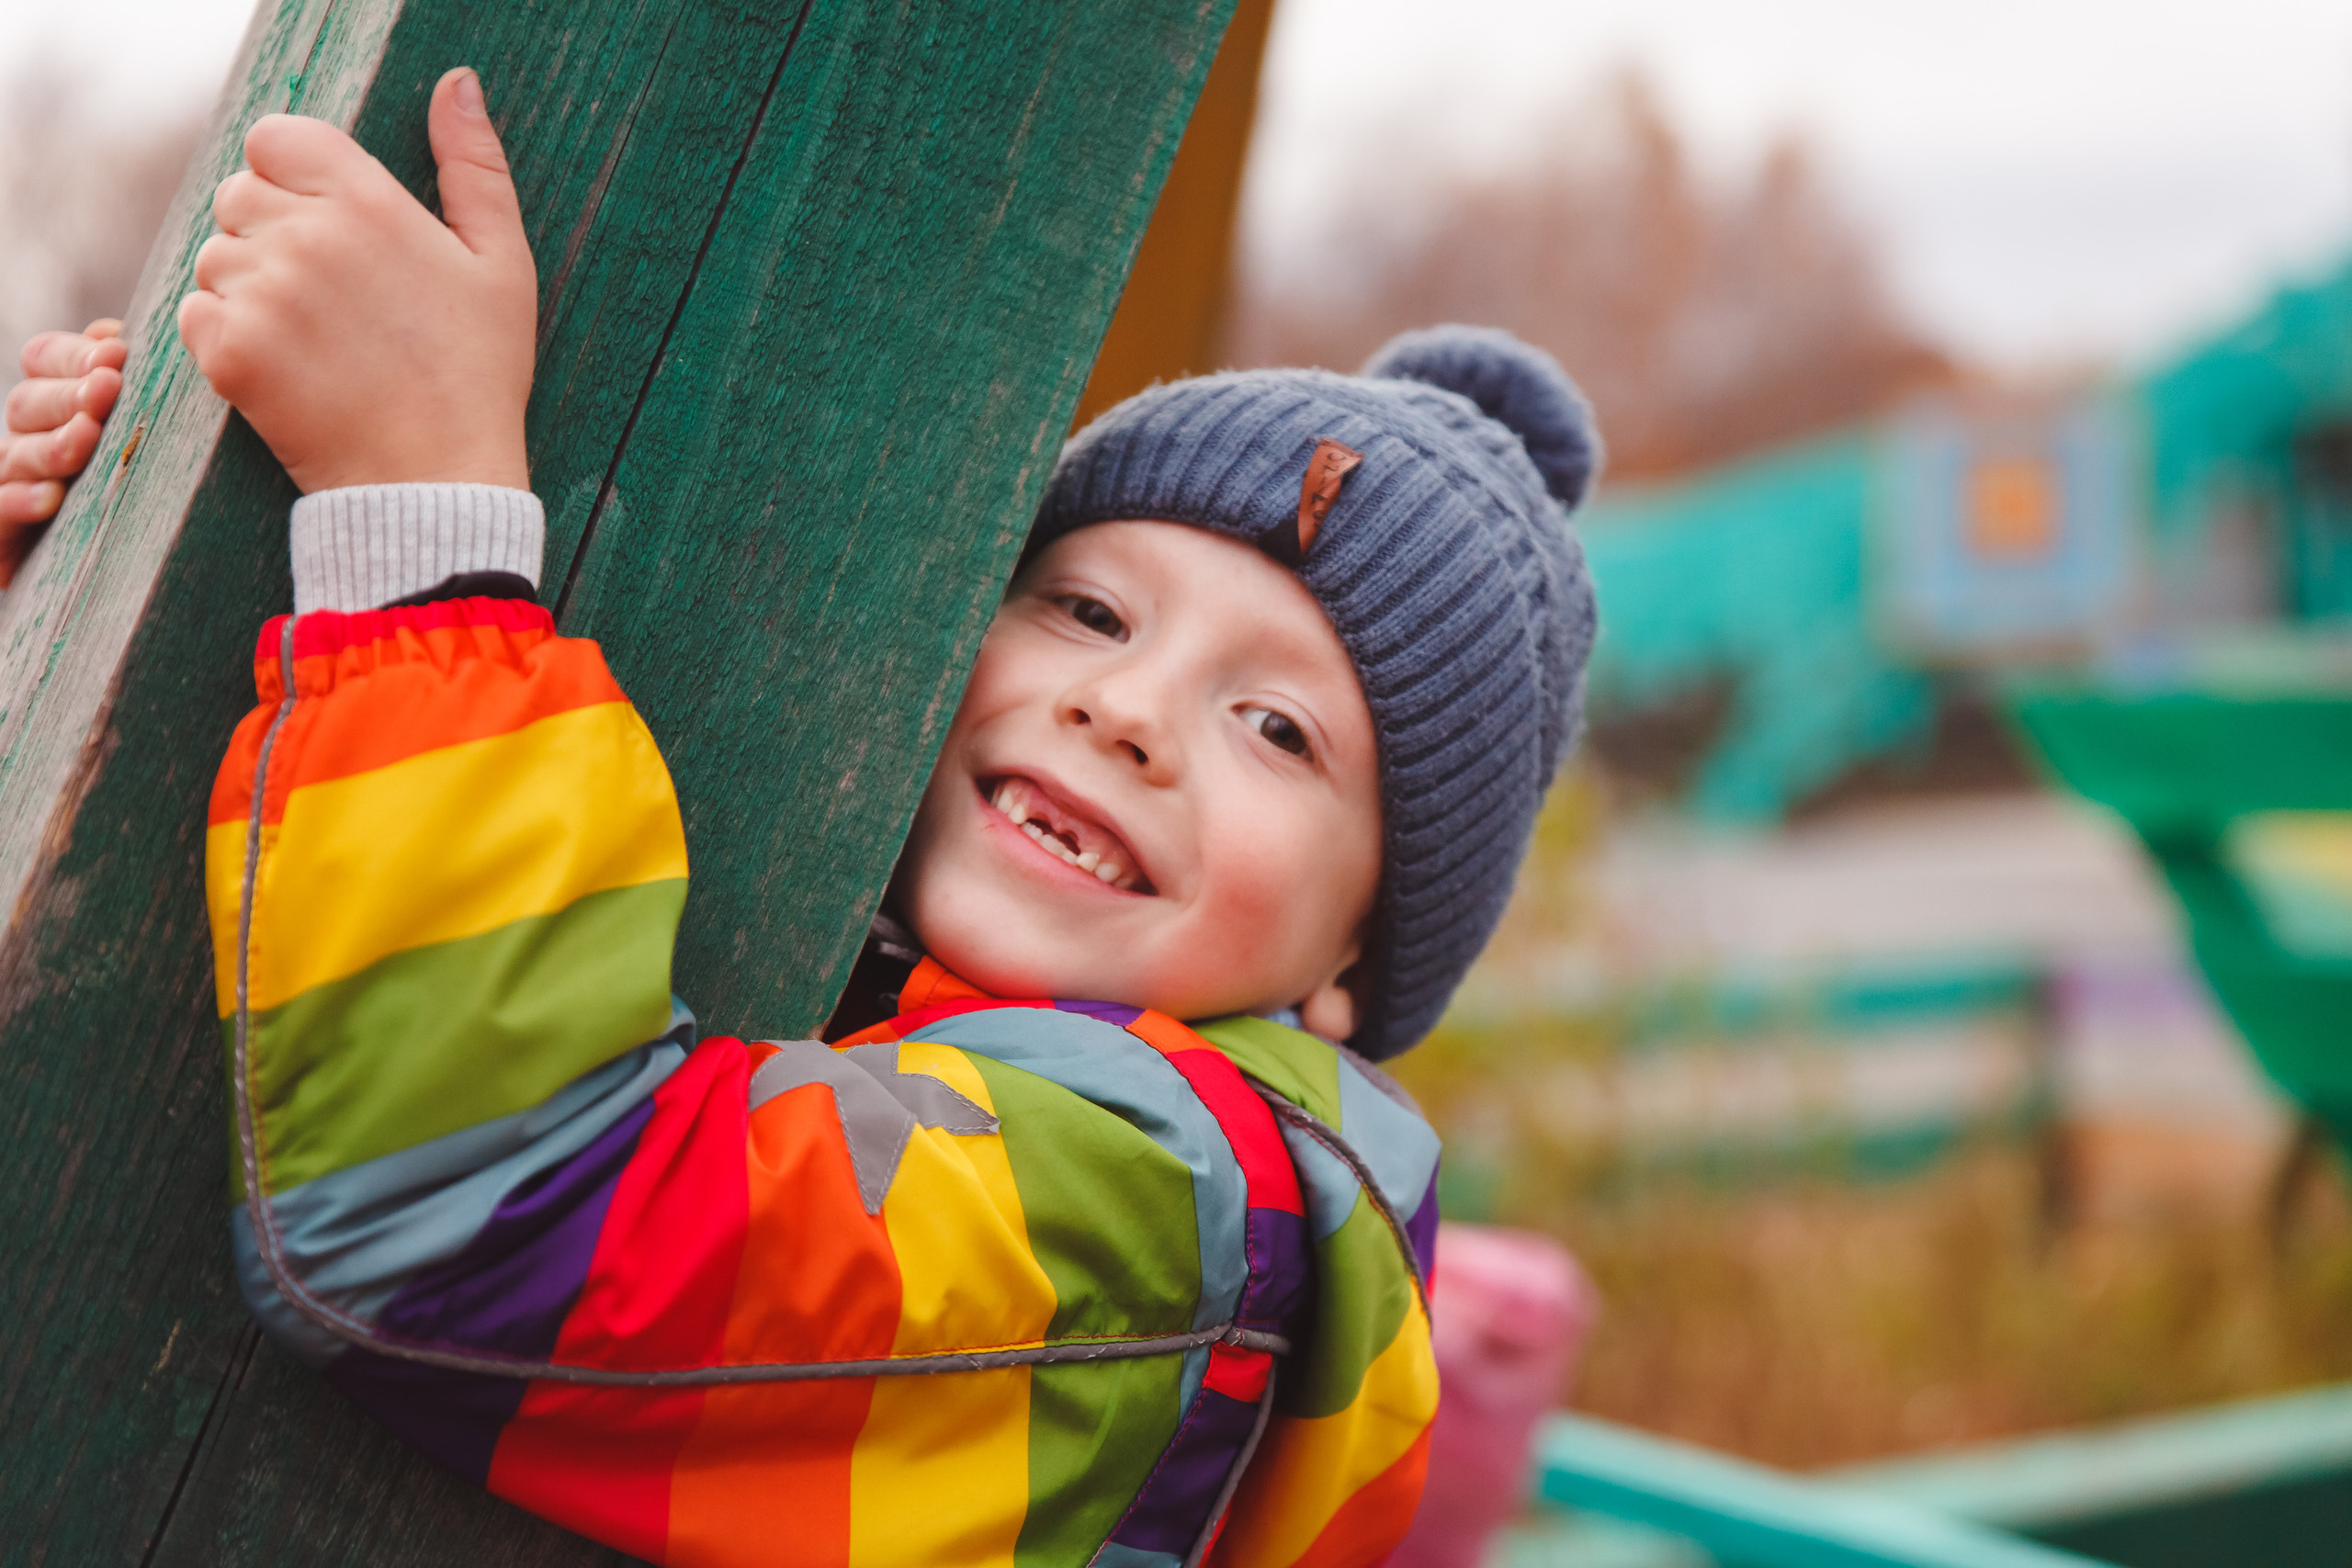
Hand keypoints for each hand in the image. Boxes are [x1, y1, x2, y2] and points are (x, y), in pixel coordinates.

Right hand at [0, 320, 127, 585]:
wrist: (121, 598)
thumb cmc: (150, 501)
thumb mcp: (151, 441)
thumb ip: (140, 391)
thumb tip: (115, 334)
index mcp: (59, 405)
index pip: (44, 358)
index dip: (74, 352)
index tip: (118, 352)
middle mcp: (30, 439)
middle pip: (28, 401)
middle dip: (69, 393)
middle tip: (108, 388)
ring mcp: (13, 485)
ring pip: (16, 453)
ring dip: (53, 443)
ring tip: (87, 437)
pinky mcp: (3, 536)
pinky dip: (19, 502)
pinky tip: (50, 498)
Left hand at [177, 67, 536, 494]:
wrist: (438, 482)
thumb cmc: (477, 373)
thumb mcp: (502, 264)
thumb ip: (474, 166)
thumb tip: (456, 83)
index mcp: (369, 201)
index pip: (274, 138)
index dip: (291, 176)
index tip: (326, 226)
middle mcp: (307, 236)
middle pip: (237, 195)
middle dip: (269, 234)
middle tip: (327, 299)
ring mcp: (262, 293)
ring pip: (214, 258)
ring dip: (246, 289)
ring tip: (312, 341)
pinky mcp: (228, 350)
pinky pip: (195, 315)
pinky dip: (227, 339)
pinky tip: (286, 370)